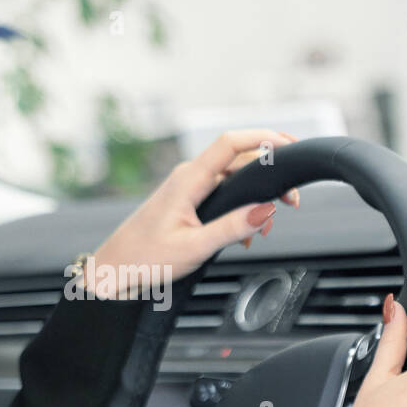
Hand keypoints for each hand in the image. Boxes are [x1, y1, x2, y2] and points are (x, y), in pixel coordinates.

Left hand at [87, 129, 301, 296]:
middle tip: (291, 203)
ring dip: (256, 200)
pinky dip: (241, 210)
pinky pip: (224, 195)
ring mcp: (189, 187)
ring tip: (267, 229)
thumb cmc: (145, 259)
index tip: (291, 146)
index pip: (230, 142)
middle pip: (240, 161)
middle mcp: (189, 176)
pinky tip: (245, 235)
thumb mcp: (194, 247)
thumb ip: (232, 228)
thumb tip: (266, 210)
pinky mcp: (189, 200)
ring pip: (235, 180)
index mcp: (188, 180)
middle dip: (270, 178)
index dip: (264, 137)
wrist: (116, 269)